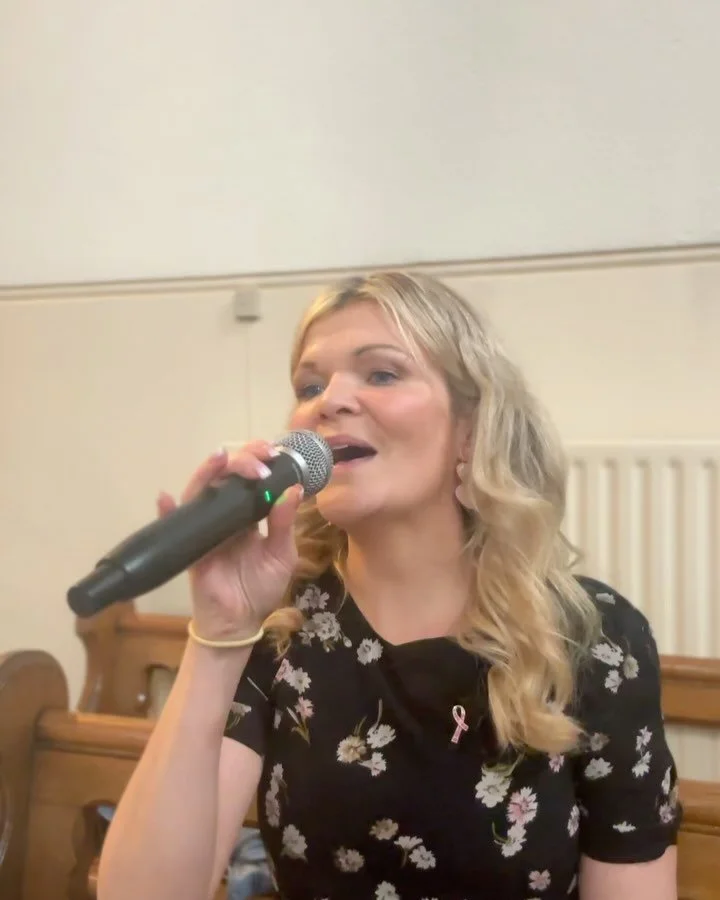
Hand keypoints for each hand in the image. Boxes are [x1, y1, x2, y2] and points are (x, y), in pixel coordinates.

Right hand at [157, 442, 302, 640]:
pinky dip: (167, 511)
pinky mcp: (190, 546)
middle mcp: (225, 515)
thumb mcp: (282, 555)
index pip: (251, 479)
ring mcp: (205, 527)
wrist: (240, 622)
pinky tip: (166, 498)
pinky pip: (176, 525)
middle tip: (259, 454)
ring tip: (220, 457)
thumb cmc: (260, 588)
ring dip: (208, 472)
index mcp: (249, 514)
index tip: (273, 452)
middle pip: (226, 477)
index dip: (259, 461)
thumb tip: (293, 490)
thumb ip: (284, 524)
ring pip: (201, 492)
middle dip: (241, 459)